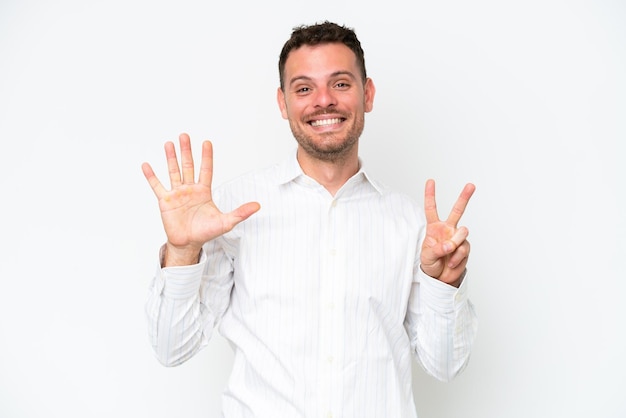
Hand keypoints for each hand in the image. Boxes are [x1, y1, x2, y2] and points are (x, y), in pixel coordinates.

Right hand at [142, 133, 259, 265]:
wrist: (188, 243)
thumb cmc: (206, 232)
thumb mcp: (226, 222)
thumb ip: (240, 212)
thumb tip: (258, 206)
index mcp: (203, 191)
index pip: (206, 169)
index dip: (206, 156)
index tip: (206, 143)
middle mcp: (190, 189)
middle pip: (188, 166)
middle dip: (186, 151)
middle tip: (184, 135)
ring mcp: (177, 194)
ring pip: (173, 171)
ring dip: (171, 158)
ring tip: (169, 144)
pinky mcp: (165, 201)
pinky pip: (157, 186)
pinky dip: (151, 176)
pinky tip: (146, 165)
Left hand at [420, 179, 474, 285]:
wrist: (440, 278)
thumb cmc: (431, 263)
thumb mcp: (427, 257)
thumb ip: (437, 249)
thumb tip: (450, 245)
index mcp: (434, 228)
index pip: (431, 209)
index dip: (430, 195)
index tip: (430, 181)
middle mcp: (447, 229)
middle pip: (457, 210)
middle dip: (464, 197)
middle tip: (471, 185)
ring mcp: (458, 238)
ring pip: (462, 232)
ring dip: (455, 243)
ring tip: (448, 253)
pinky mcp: (465, 247)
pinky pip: (463, 249)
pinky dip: (457, 257)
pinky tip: (451, 262)